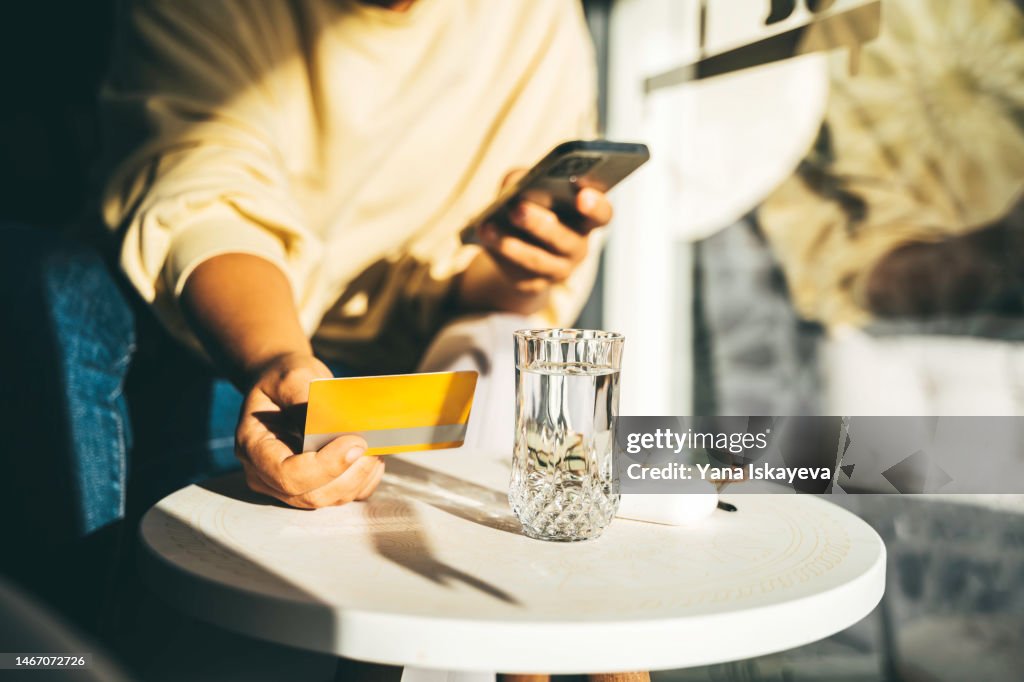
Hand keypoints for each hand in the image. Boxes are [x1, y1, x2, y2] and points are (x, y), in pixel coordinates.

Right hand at [235, 352, 384, 508]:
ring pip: (330, 499)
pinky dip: (363, 482)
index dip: (324, 466)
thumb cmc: (283, 379)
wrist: (283, 387)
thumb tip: (332, 425)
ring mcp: (288, 486)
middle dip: (348, 473)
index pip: (286, 474)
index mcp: (253, 447)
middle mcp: (266, 475)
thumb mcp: (291, 377)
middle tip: (372, 444)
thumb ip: (307, 401)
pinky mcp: (312, 487)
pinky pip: (342, 496)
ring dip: (359, 477)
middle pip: (311, 495)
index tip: (355, 442)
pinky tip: (373, 458)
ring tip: (376, 446)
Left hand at [477, 171, 612, 294]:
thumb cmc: (531, 204)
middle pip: (565, 239)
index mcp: (586, 219)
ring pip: (538, 260)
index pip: (602, 215)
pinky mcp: (534, 284)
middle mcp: (577, 247)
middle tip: (517, 208)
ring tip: (488, 227)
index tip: (581, 195)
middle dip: (540, 224)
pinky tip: (482, 236)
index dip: (595, 207)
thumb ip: (526, 179)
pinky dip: (497, 254)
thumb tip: (513, 186)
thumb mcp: (529, 186)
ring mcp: (558, 270)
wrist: (520, 243)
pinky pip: (517, 273)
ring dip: (512, 244)